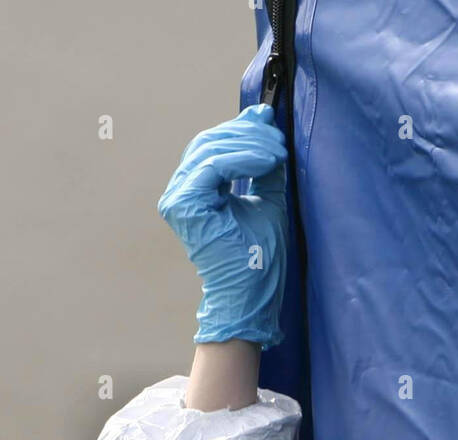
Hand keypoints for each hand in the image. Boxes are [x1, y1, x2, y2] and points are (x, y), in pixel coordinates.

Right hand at [158, 104, 287, 346]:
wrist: (250, 298)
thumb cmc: (258, 261)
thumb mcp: (266, 201)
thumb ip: (264, 166)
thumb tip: (266, 124)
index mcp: (197, 190)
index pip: (215, 145)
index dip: (244, 129)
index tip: (272, 123)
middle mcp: (182, 190)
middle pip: (211, 141)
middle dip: (249, 134)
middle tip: (279, 139)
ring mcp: (178, 197)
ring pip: (212, 149)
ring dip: (251, 145)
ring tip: (279, 153)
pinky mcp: (183, 205)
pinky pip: (214, 166)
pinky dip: (244, 159)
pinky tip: (268, 162)